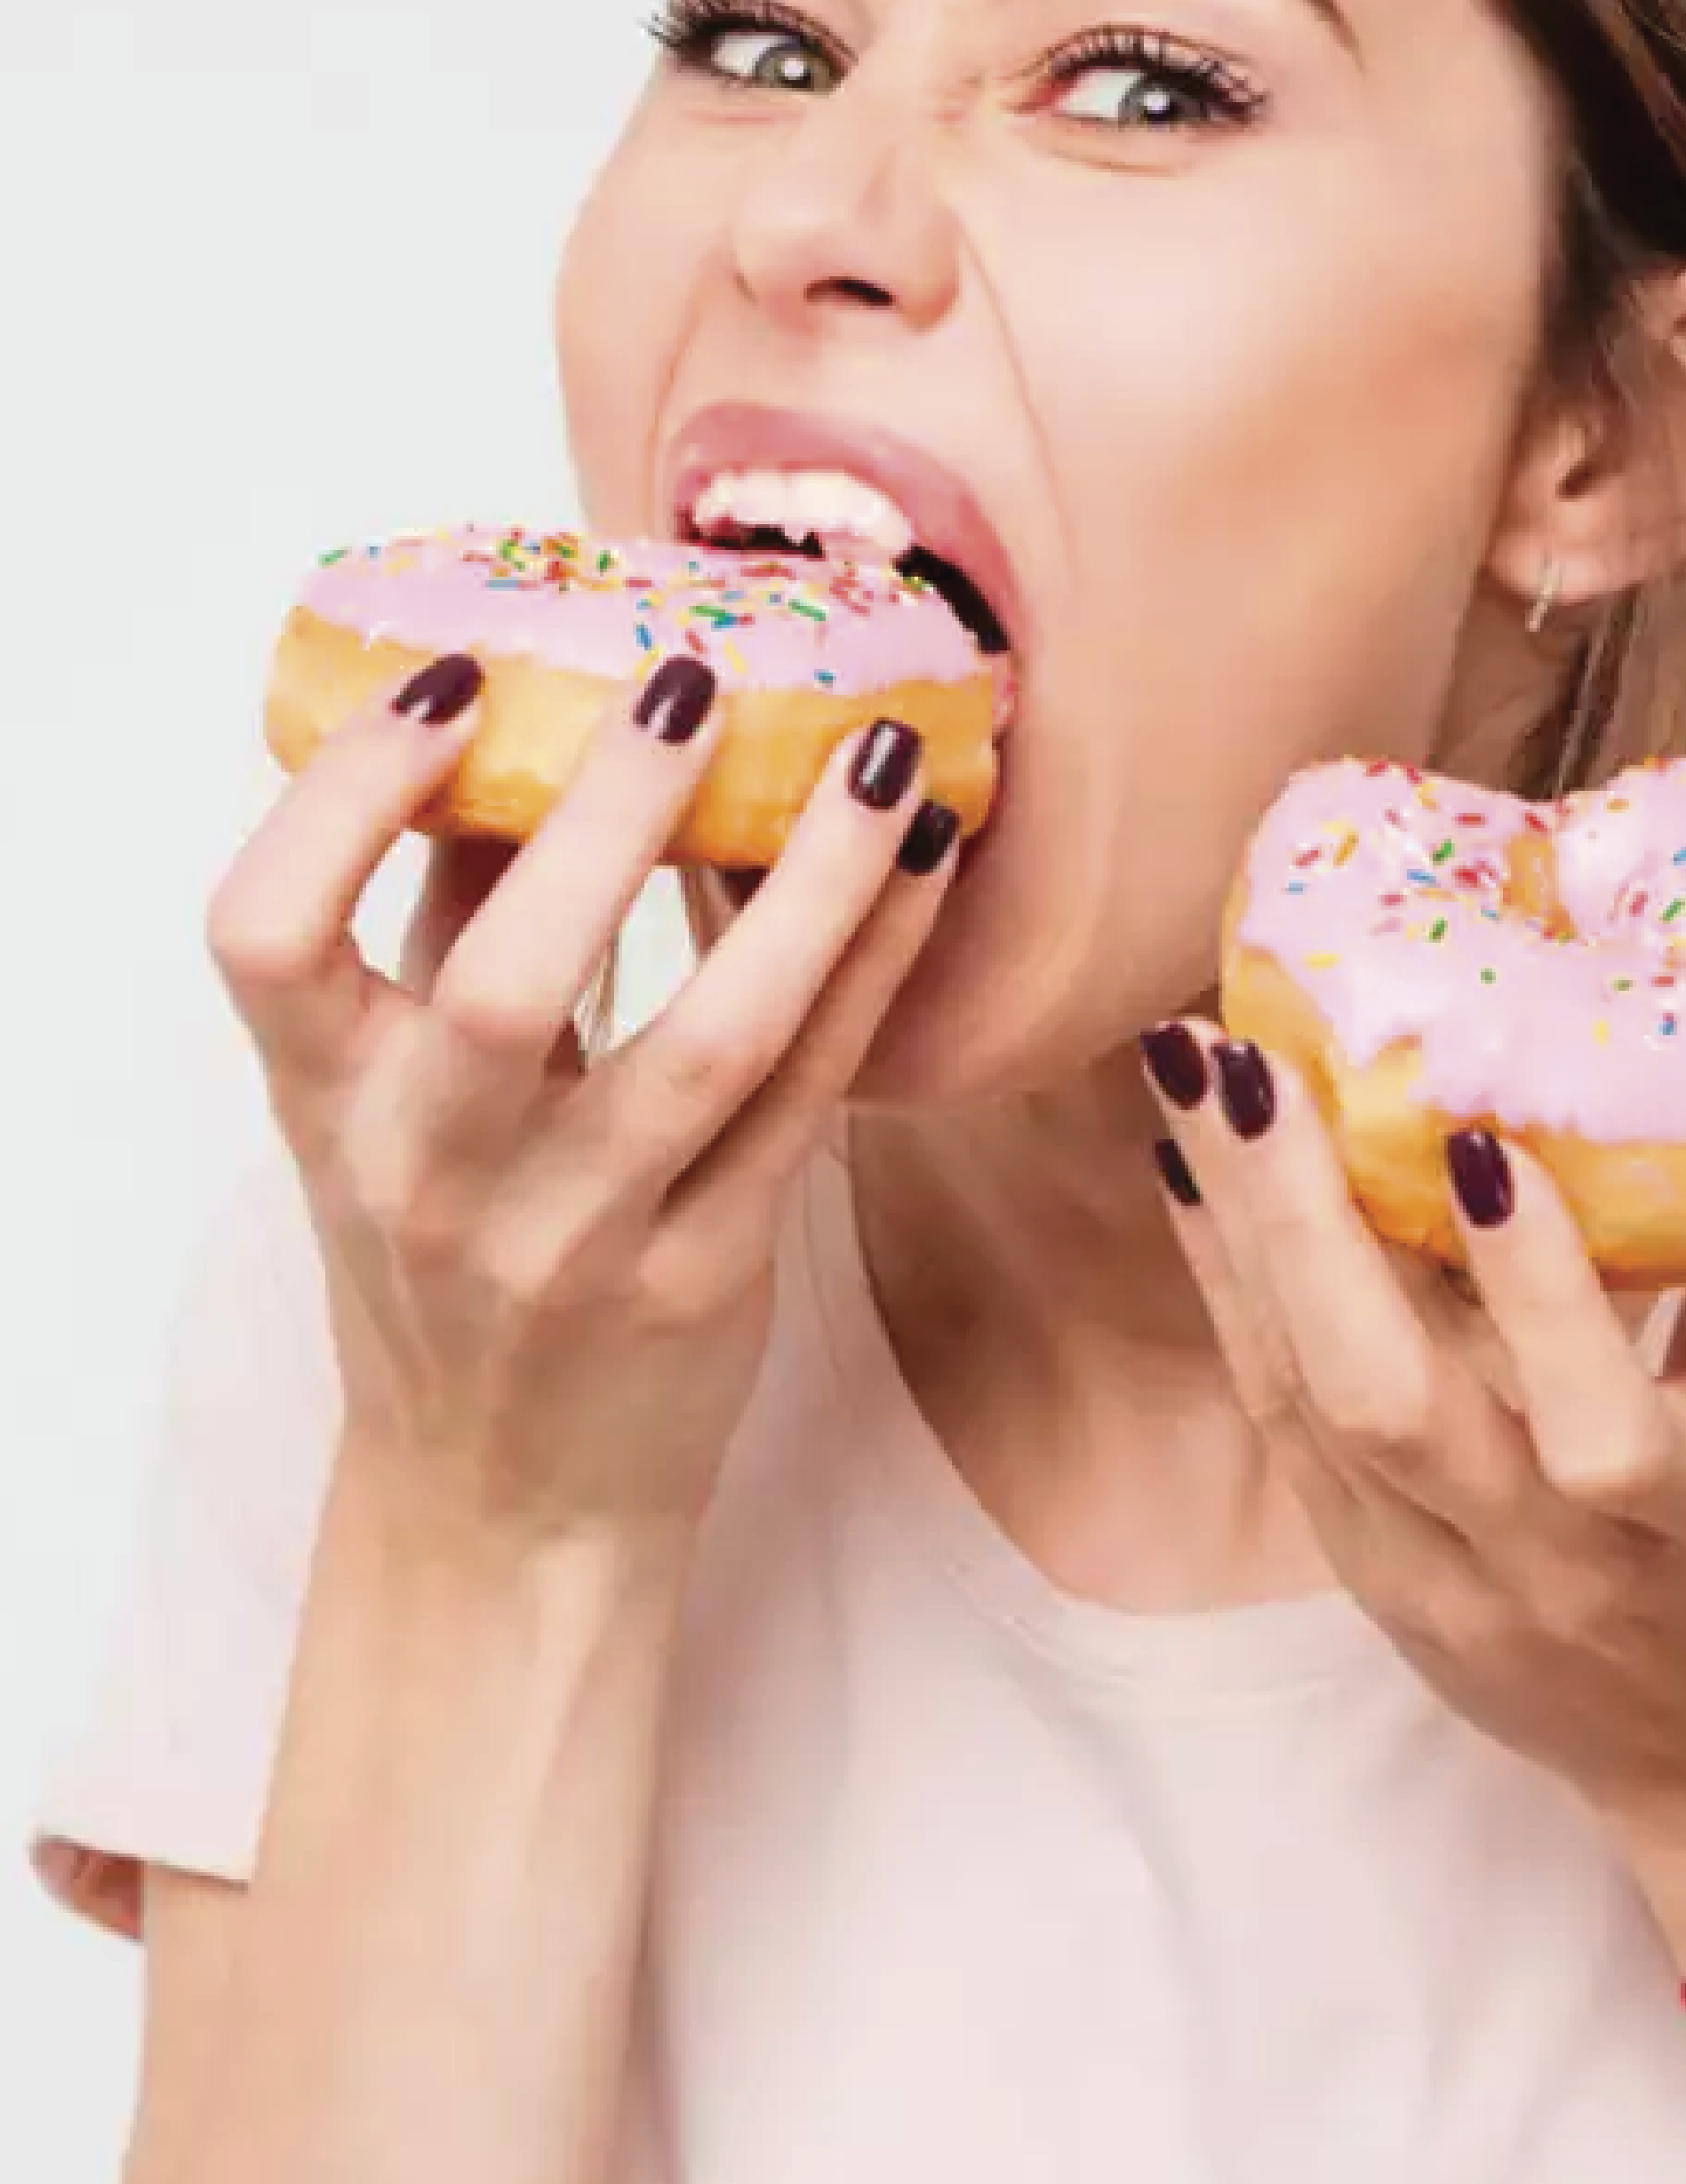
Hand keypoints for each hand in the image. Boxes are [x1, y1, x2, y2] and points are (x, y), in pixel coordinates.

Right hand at [208, 655, 955, 1554]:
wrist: (502, 1504)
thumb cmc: (446, 1257)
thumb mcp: (396, 1104)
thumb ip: (441, 926)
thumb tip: (520, 718)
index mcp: (324, 1104)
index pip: (265, 934)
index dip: (341, 796)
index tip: (449, 679)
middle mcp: (433, 1176)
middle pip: (504, 984)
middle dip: (605, 817)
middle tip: (695, 680)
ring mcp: (575, 1240)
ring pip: (707, 1042)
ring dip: (807, 886)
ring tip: (877, 758)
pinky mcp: (705, 1281)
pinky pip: (805, 1101)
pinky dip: (870, 969)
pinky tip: (920, 863)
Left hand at [1143, 1020, 1685, 1861]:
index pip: (1603, 1430)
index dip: (1535, 1292)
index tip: (1476, 1143)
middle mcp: (1554, 1567)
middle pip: (1388, 1408)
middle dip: (1304, 1229)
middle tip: (1252, 1066)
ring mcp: (1445, 1587)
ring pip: (1310, 1413)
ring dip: (1239, 1236)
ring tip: (1194, 1079)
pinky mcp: (1376, 1589)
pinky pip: (1283, 1432)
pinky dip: (1234, 1294)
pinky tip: (1196, 1177)